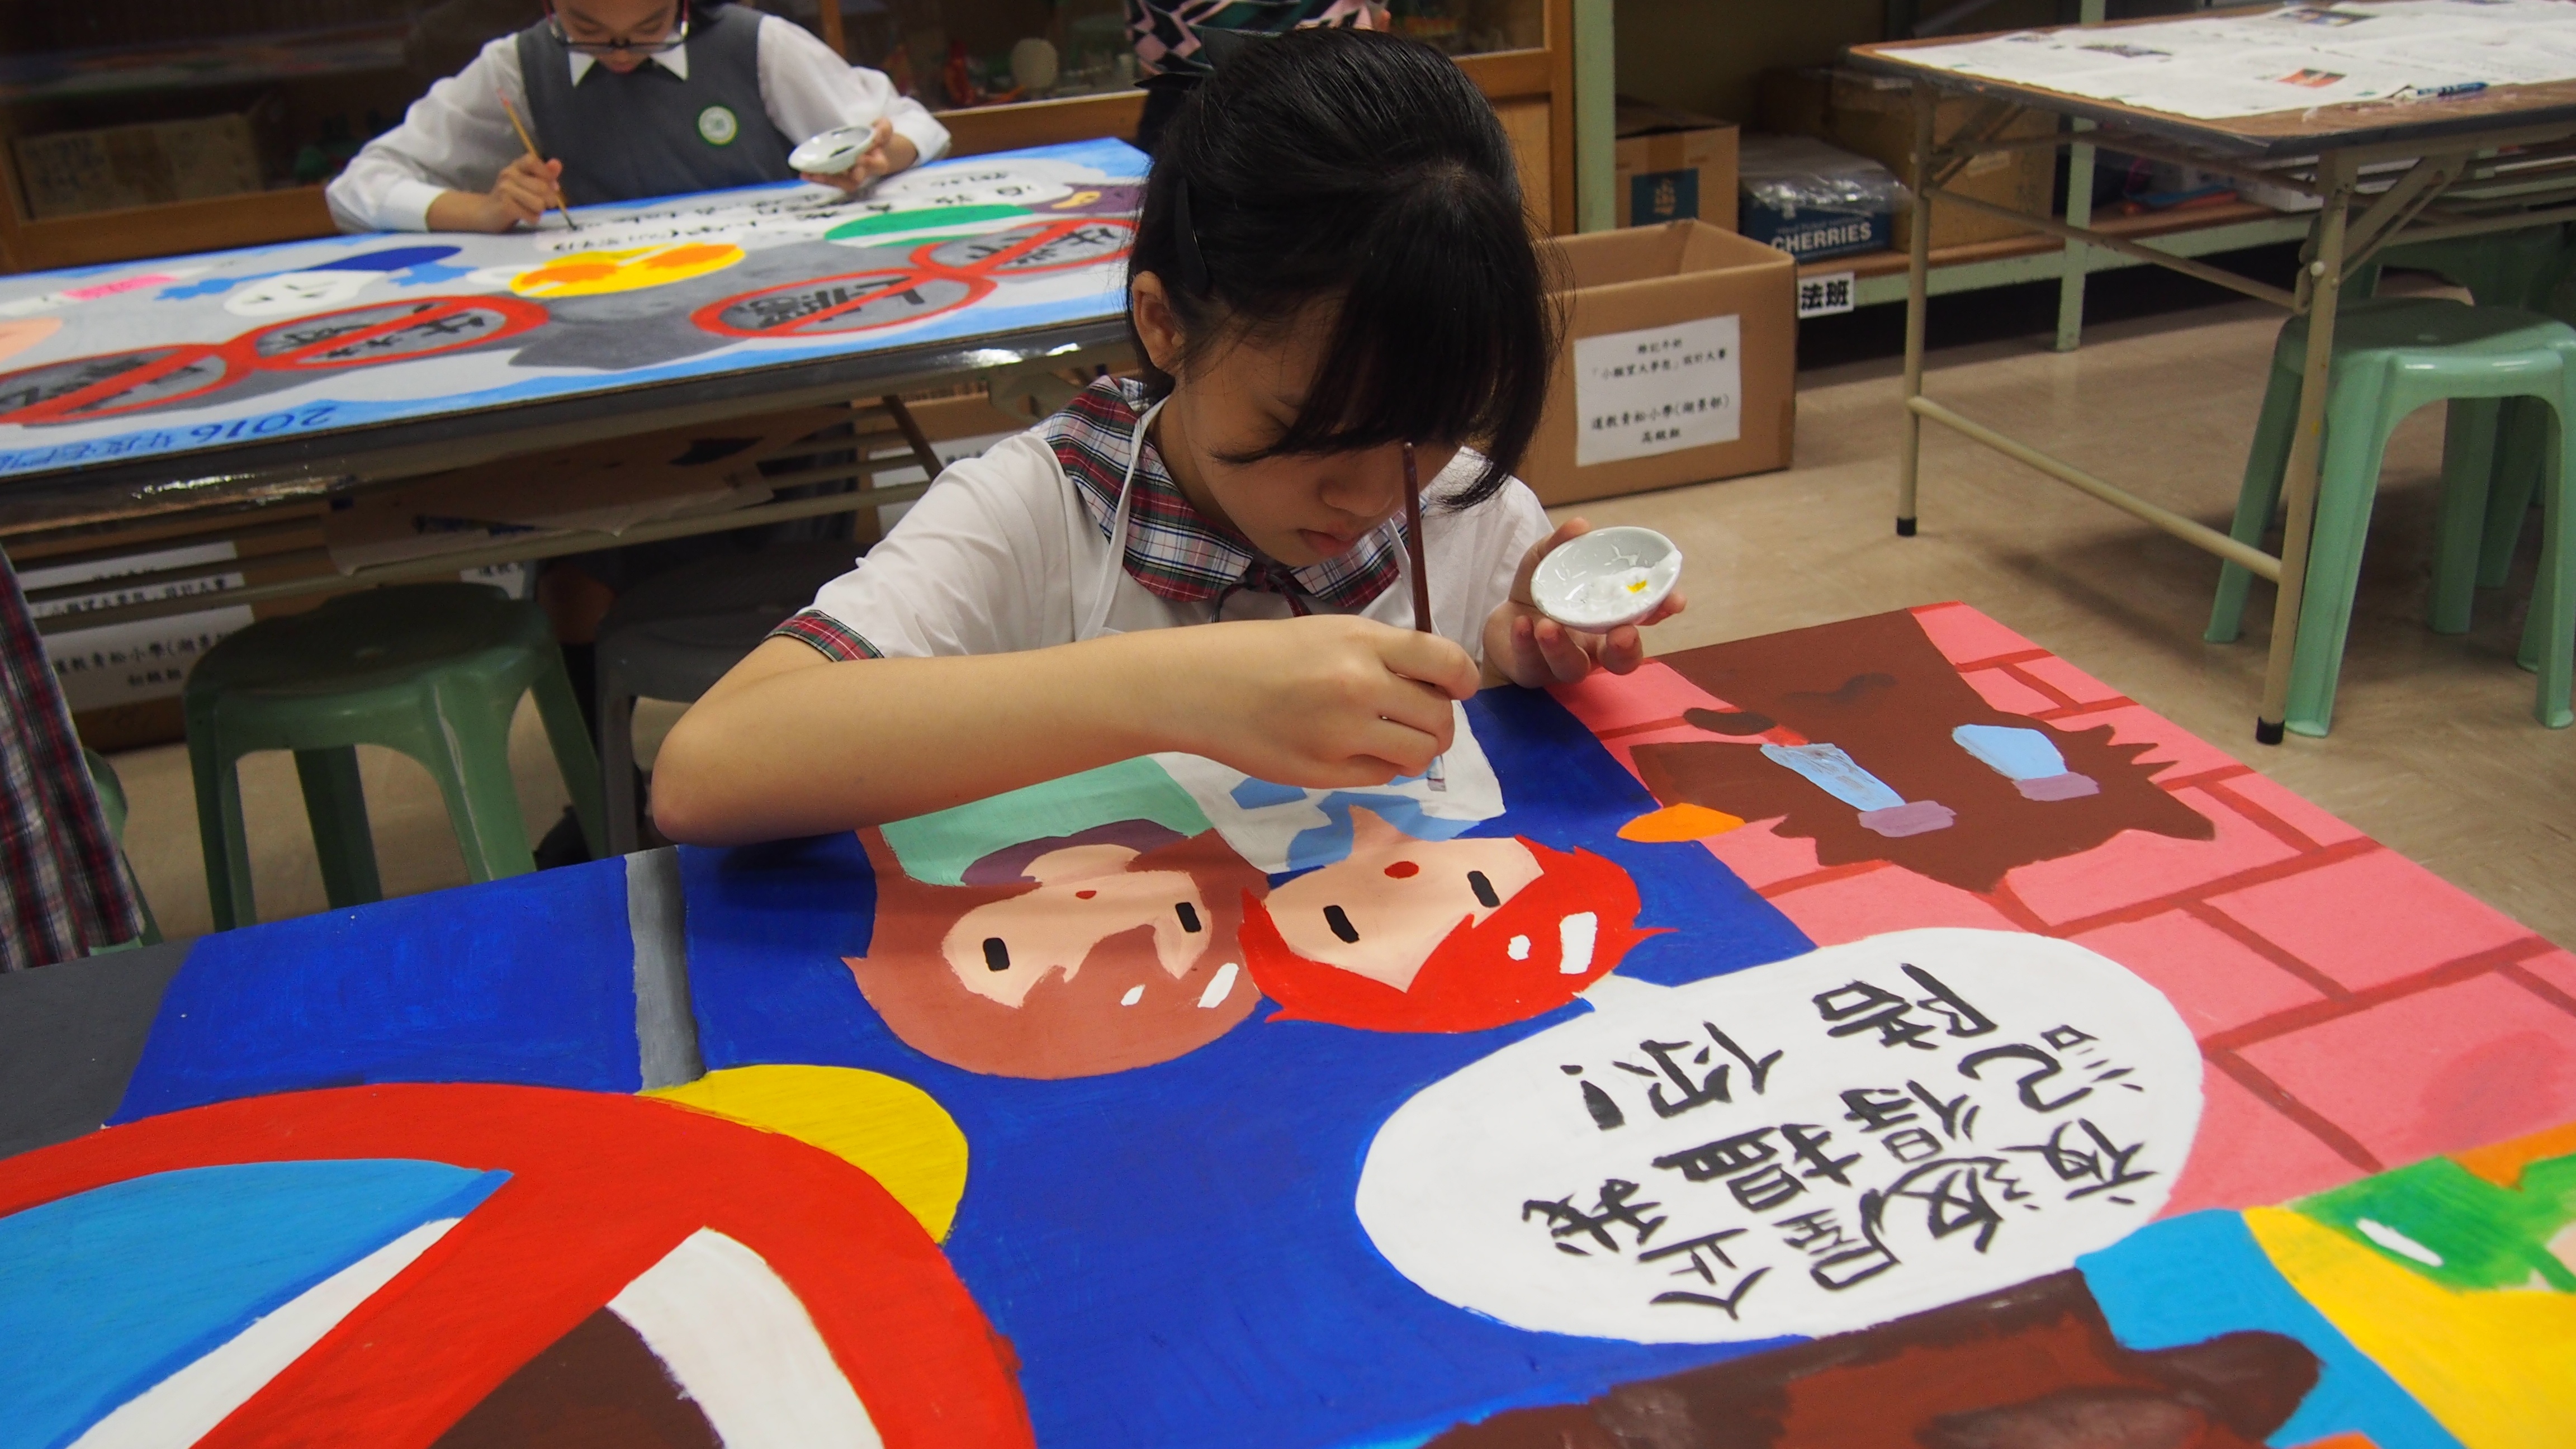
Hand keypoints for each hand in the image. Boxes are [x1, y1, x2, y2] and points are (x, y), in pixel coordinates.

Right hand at [432, 154, 564, 231]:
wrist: (486, 212)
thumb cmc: (513, 197)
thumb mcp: (528, 182)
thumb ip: (544, 174)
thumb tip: (557, 164)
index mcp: (517, 166)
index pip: (533, 161)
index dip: (546, 174)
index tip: (552, 186)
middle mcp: (509, 174)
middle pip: (543, 187)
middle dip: (550, 200)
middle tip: (545, 204)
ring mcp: (505, 189)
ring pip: (539, 203)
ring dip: (540, 211)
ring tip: (531, 210)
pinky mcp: (505, 206)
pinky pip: (532, 215)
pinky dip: (533, 219)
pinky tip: (525, 216)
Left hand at [801, 119, 913, 193]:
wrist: (876, 148)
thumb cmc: (878, 136)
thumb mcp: (884, 128)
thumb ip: (883, 129)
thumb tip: (876, 134)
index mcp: (879, 162)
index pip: (876, 165)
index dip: (868, 163)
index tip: (859, 157)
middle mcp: (865, 173)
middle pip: (855, 180)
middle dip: (841, 176)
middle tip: (827, 171)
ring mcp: (851, 176)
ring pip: (840, 183)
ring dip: (825, 180)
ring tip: (808, 174)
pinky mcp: (840, 175)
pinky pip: (830, 179)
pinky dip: (818, 177)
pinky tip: (804, 173)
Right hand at [1145, 615, 1479, 786]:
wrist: (1200, 686)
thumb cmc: (1263, 653)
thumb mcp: (1330, 632)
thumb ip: (1382, 655)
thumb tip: (1435, 684)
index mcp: (1363, 642)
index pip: (1447, 662)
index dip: (1464, 679)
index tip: (1458, 687)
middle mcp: (1360, 686)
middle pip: (1440, 716)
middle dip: (1439, 722)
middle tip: (1421, 722)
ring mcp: (1343, 734)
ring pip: (1419, 753)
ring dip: (1417, 750)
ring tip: (1395, 742)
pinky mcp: (1325, 773)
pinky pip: (1382, 777)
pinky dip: (1382, 768)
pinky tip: (1358, 753)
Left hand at [1483, 517, 1686, 687]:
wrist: (1504, 625)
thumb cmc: (1539, 593)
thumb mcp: (1547, 562)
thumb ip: (1562, 545)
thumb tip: (1581, 525)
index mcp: (1608, 621)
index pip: (1643, 619)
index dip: (1661, 610)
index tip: (1675, 600)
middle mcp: (1593, 648)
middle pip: (1621, 660)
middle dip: (1626, 648)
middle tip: (1622, 633)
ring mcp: (1562, 664)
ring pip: (1572, 668)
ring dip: (1562, 647)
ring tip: (1547, 625)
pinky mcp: (1530, 673)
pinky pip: (1530, 663)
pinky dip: (1526, 643)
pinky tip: (1522, 624)